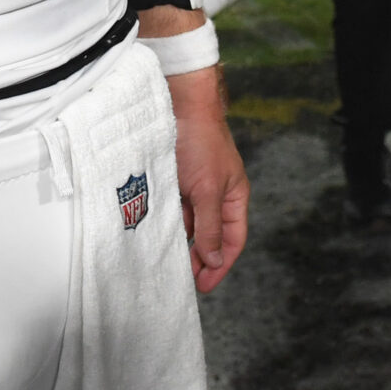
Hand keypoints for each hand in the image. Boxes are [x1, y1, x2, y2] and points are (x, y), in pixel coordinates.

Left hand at [167, 63, 249, 292]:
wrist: (177, 103)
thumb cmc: (199, 142)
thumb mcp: (206, 189)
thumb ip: (209, 226)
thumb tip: (214, 259)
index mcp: (234, 196)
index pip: (232, 240)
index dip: (220, 265)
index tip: (203, 286)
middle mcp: (217, 193)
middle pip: (211, 235)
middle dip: (199, 258)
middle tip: (183, 280)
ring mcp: (195, 186)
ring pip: (191, 223)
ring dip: (182, 241)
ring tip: (166, 261)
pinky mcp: (175, 178)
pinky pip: (174, 208)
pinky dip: (168, 222)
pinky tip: (156, 234)